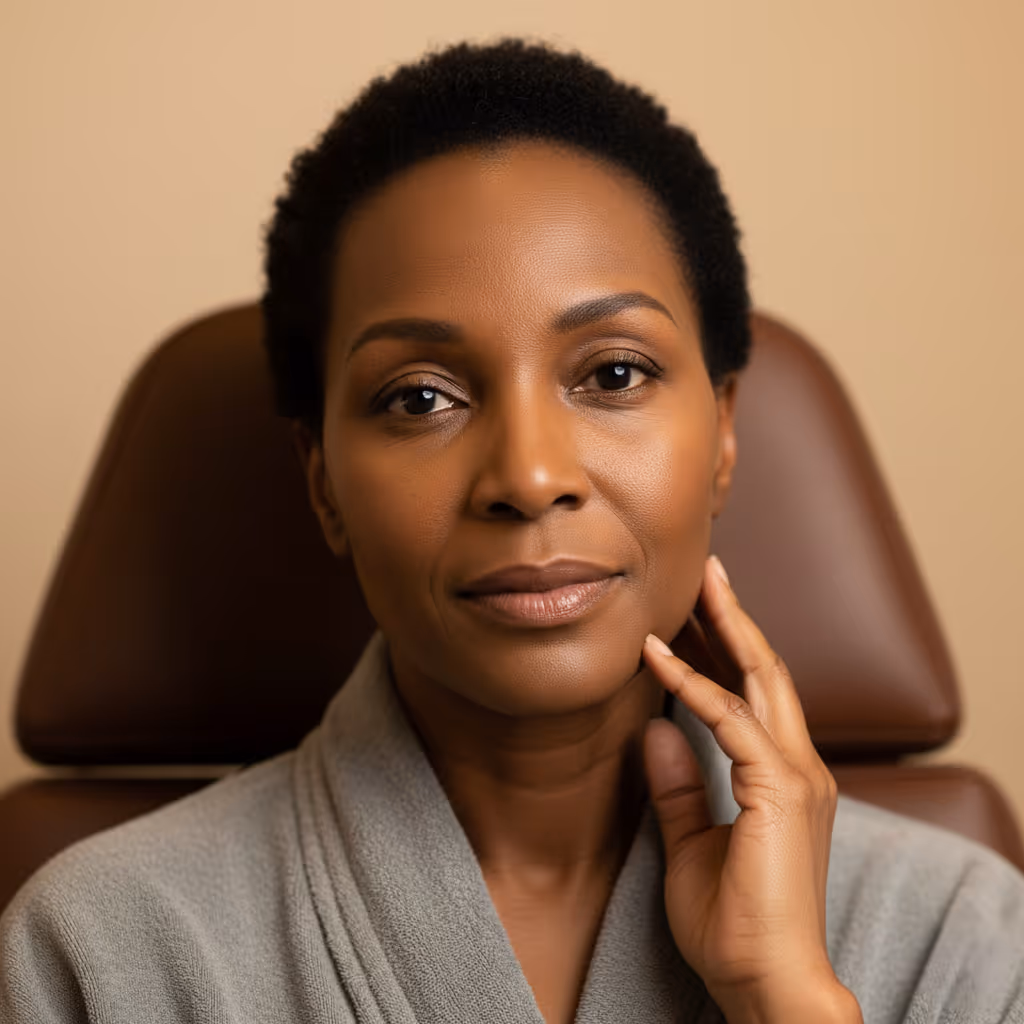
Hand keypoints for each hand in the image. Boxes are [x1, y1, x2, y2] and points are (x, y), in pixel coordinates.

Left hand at [641, 556, 859, 1023]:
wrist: (767, 983)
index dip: (723, 649)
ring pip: (760, 679)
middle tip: (709, 570)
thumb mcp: (690, 844)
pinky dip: (693, 685)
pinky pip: (730, 720)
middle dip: (735, 617)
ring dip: (726, 628)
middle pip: (765, 670)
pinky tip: (657, 657)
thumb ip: (676, 786)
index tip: (692, 613)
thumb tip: (652, 728)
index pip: (753, 694)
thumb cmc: (734, 923)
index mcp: (782, 776)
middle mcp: (798, 765)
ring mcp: (795, 774)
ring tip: (699, 583)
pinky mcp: (780, 789)